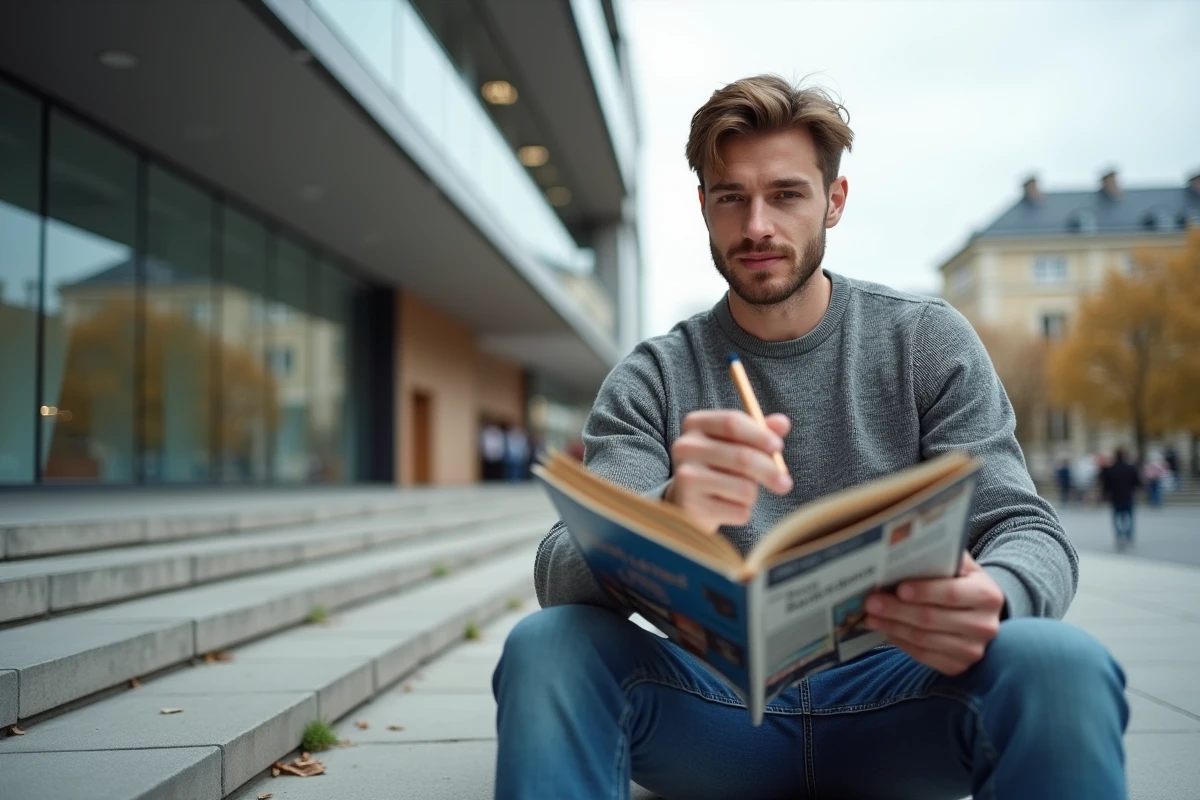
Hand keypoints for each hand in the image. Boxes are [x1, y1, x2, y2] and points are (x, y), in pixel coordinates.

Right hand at [665, 410, 792, 533]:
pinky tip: (727, 508)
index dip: (760, 435)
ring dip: (752, 494)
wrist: (687, 503)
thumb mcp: (736, 444)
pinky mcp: (691, 507)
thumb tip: (783, 423)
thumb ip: (760, 432)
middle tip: (786, 484)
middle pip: (742, 456)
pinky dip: (742, 512)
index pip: (732, 422)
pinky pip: (737, 511)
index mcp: (695, 424)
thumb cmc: (718, 467)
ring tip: (740, 494)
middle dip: (770, 470)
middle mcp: (685, 447)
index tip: (779, 446)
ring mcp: (685, 477)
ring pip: (744, 487)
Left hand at [864, 553, 1003, 674]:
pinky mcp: (958, 666)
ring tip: (870, 616)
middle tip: (871, 602)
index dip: (924, 591)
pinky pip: (922, 656)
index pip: (952, 594)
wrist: (980, 614)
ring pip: (923, 640)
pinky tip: (885, 630)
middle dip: (896, 610)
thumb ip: (941, 556)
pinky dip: (900, 642)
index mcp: (987, 595)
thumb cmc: (962, 583)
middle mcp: (984, 626)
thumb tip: (905, 550)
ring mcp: (972, 650)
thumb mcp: (960, 566)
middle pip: (931, 619)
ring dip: (892, 627)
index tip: (899, 588)